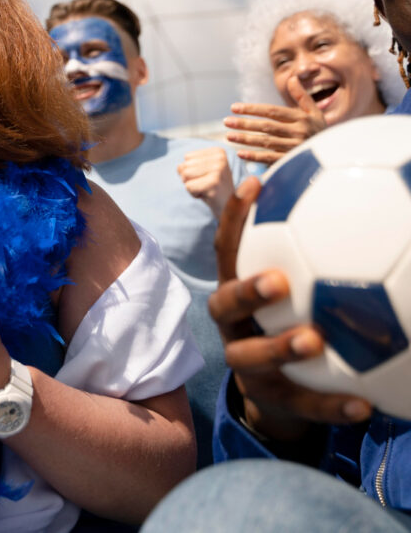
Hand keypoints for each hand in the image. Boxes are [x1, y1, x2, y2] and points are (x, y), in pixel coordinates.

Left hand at [176, 147, 233, 218]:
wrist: (228, 207)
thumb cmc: (213, 188)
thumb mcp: (202, 170)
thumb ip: (187, 164)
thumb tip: (180, 167)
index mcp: (218, 152)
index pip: (187, 157)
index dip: (192, 170)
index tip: (207, 177)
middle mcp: (220, 158)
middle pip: (185, 166)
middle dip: (191, 179)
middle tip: (206, 185)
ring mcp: (218, 170)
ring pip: (185, 175)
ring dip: (192, 186)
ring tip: (206, 189)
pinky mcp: (214, 183)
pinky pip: (189, 186)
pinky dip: (194, 194)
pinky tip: (207, 195)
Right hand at [209, 177, 371, 441]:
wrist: (276, 392)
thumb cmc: (285, 321)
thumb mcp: (287, 284)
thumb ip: (302, 249)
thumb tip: (342, 190)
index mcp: (234, 290)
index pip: (227, 248)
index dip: (234, 216)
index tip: (254, 184)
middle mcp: (232, 323)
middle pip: (224, 303)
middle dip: (247, 290)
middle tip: (279, 280)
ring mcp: (245, 361)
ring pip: (250, 356)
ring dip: (279, 346)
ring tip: (314, 340)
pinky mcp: (270, 398)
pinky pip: (300, 404)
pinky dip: (330, 405)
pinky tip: (365, 406)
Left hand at [224, 76, 326, 164]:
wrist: (335, 156)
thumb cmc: (320, 132)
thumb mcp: (315, 113)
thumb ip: (301, 96)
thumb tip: (291, 78)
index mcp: (301, 118)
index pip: (272, 111)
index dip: (252, 109)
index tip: (234, 107)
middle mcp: (298, 132)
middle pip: (266, 127)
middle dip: (244, 123)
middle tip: (226, 121)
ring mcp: (294, 148)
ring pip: (265, 142)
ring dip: (246, 139)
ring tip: (229, 136)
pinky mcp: (292, 162)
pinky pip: (270, 159)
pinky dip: (254, 157)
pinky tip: (240, 153)